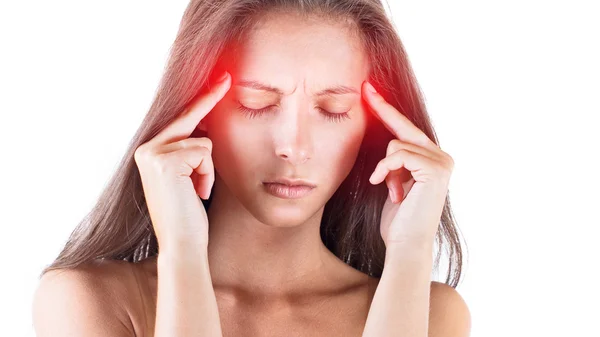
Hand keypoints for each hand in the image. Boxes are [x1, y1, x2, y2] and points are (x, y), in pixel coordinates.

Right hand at [133, 71, 230, 252]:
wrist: (181, 243)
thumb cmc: (189, 214)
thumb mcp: (189, 177)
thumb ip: (191, 151)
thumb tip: (209, 125)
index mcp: (149, 152)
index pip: (181, 122)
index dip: (201, 101)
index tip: (219, 81)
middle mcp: (146, 148)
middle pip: (189, 119)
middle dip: (209, 99)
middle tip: (226, 77)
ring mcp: (152, 153)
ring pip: (203, 142)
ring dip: (208, 169)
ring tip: (197, 191)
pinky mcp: (164, 160)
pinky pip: (204, 152)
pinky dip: (207, 174)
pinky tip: (196, 192)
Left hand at [362, 81, 454, 246]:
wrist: (406, 244)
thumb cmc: (397, 219)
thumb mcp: (393, 182)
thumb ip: (394, 160)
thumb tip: (383, 137)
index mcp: (432, 159)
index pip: (405, 129)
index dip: (387, 110)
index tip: (371, 91)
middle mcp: (442, 156)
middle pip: (404, 126)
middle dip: (382, 108)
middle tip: (365, 88)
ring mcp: (442, 161)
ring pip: (396, 144)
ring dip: (385, 169)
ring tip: (392, 191)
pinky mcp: (436, 168)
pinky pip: (398, 154)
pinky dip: (386, 169)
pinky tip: (388, 188)